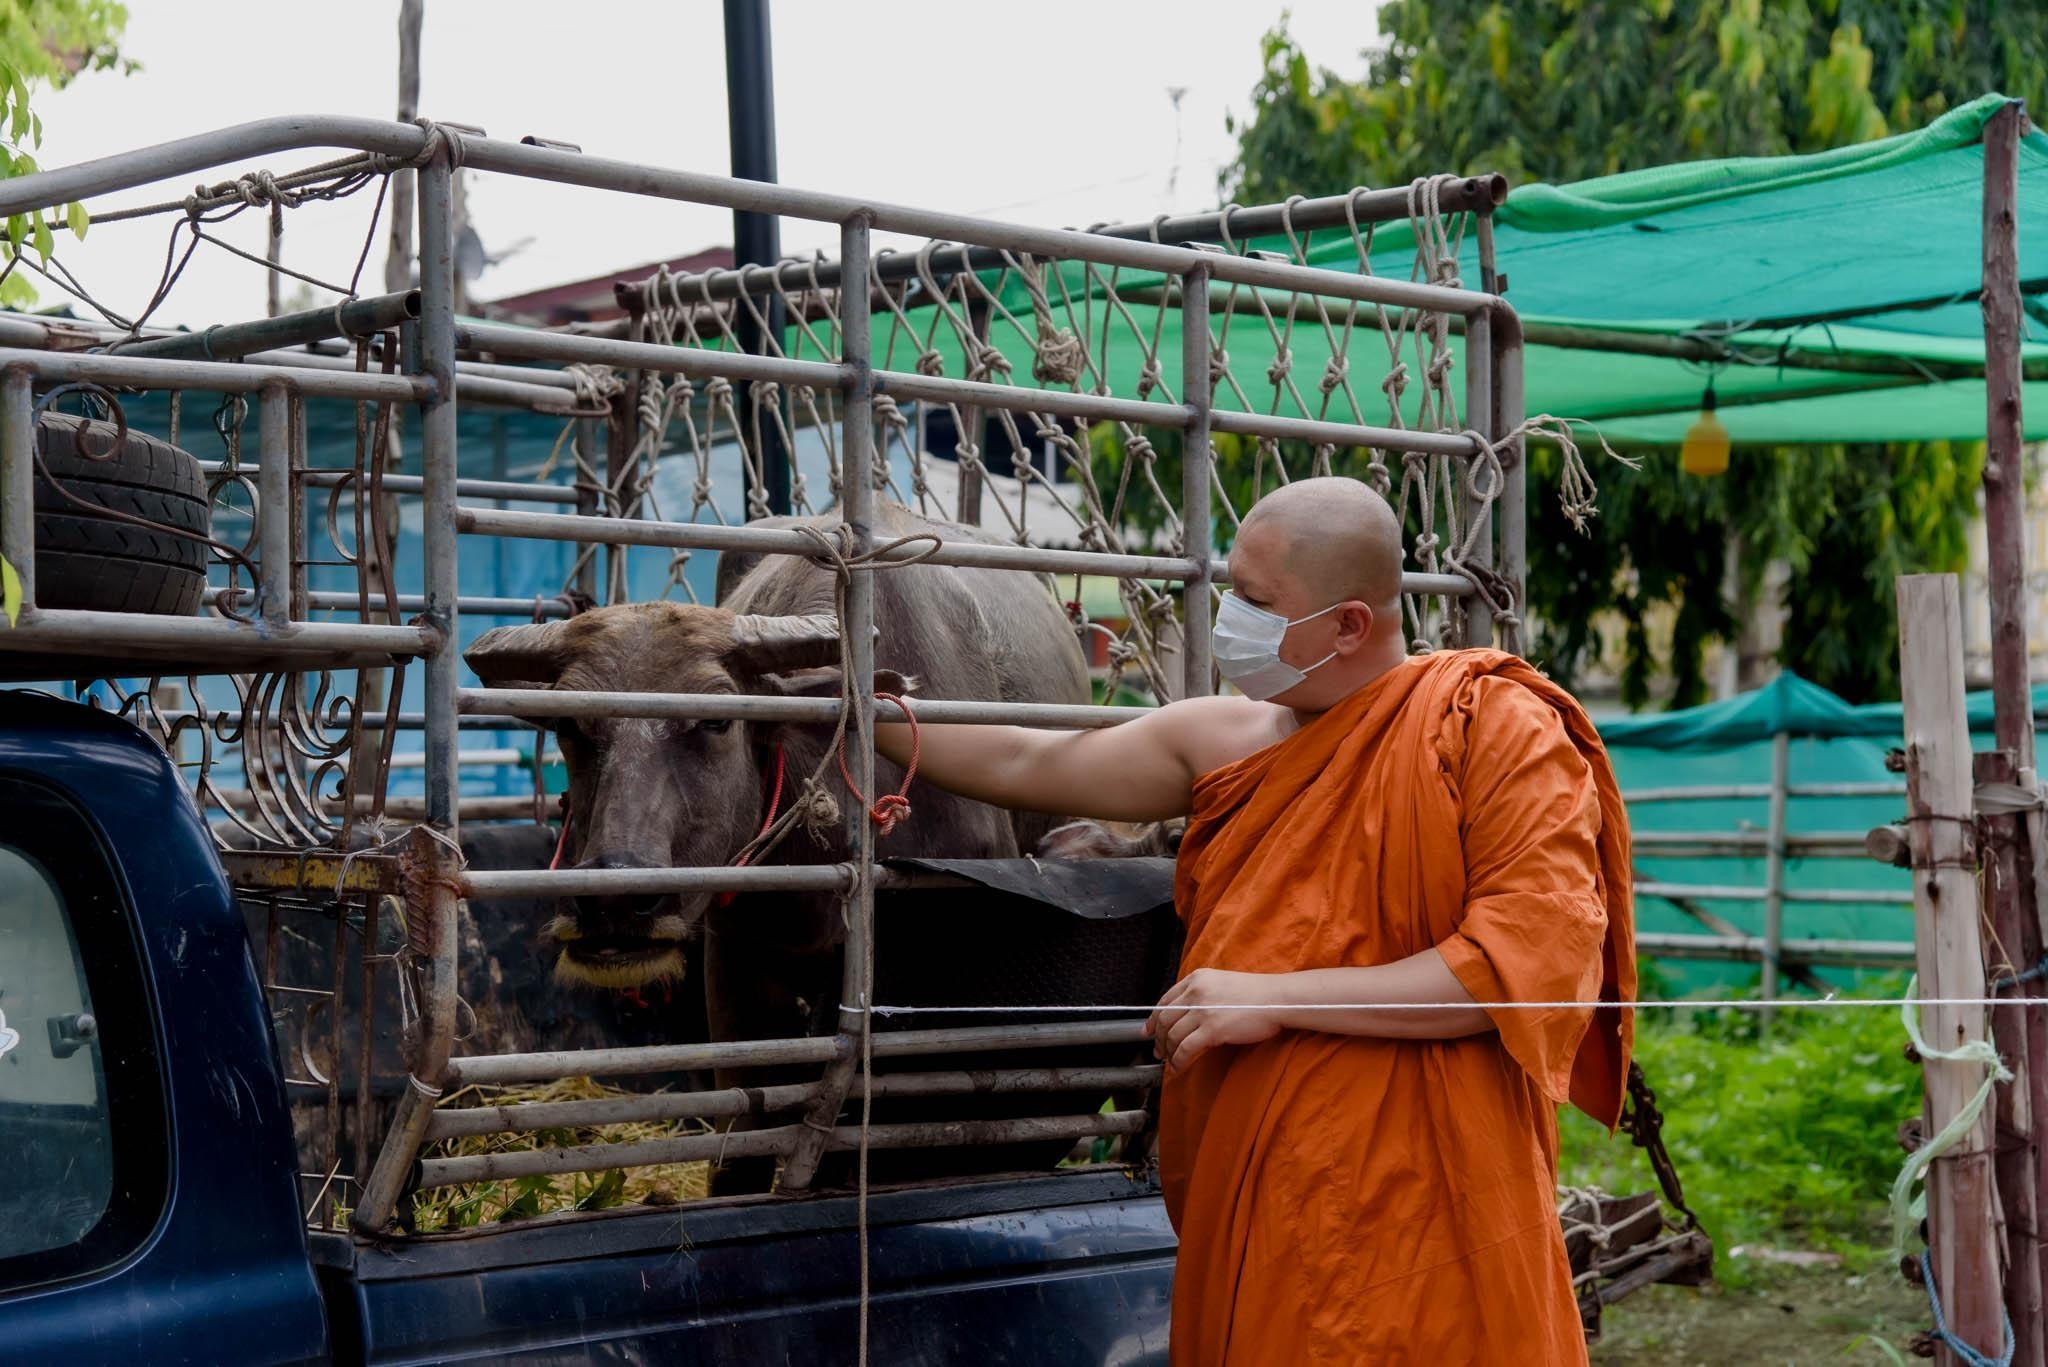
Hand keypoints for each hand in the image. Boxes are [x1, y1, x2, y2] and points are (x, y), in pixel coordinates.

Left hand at [1145, 968, 1289, 1072]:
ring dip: (1167, 1051)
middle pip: (1164, 1019)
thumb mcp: (1222, 983)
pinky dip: (1178, 1060)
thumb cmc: (1256, 994)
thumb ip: (1202, 994)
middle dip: (1157, 1038)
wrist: (1277, 999)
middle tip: (1157, 1050)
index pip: (1164, 1000)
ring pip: (1171, 1035)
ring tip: (1169, 1060)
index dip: (1153, 1019)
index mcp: (1196, 978)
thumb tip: (1186, 1015)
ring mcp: (1203, 1010)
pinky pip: (1185, 1049)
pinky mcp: (1212, 1029)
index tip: (1148, 1031)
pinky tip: (1178, 1066)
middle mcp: (1195, 992)